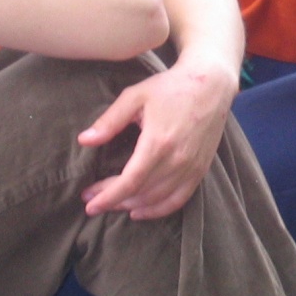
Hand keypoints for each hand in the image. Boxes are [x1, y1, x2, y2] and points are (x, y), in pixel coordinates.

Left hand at [77, 55, 238, 219]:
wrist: (211, 84)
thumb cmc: (170, 87)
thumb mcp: (135, 97)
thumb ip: (110, 121)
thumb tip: (84, 140)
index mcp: (158, 142)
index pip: (129, 182)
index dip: (107, 196)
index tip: (89, 202)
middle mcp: (177, 160)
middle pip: (141, 193)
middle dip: (114, 201)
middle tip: (92, 200)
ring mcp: (191, 167)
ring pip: (158, 200)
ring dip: (132, 206)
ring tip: (113, 203)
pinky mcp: (201, 170)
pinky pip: (179, 200)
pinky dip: (158, 210)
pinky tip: (140, 211)